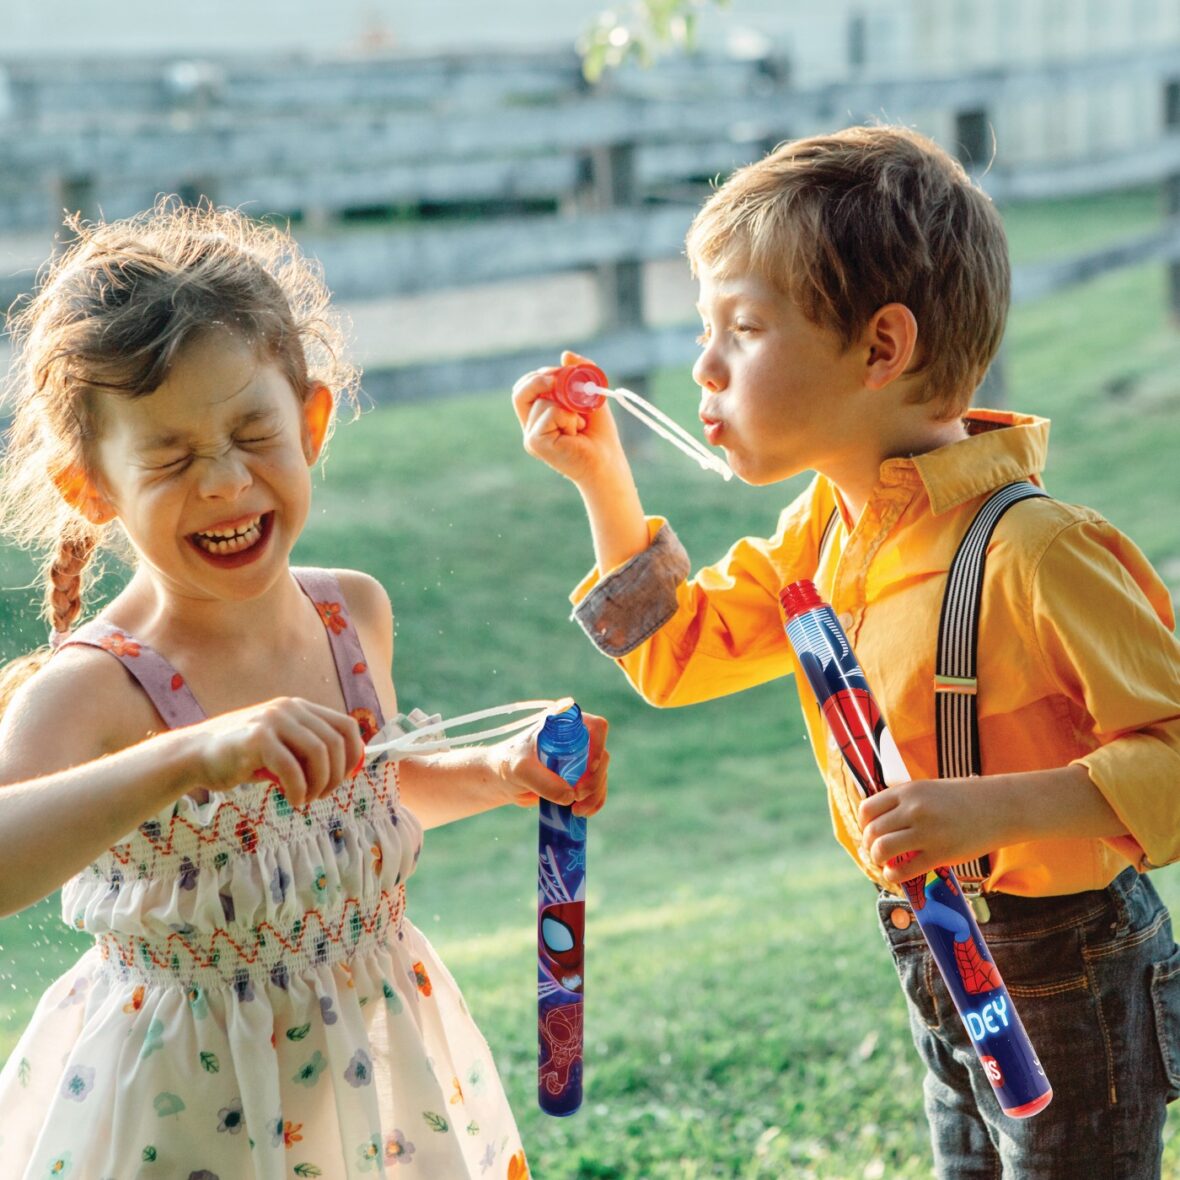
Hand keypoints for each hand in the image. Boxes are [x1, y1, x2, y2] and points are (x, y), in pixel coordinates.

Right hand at [185, 697, 363, 808]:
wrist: (195, 754)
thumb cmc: (241, 756)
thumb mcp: (281, 746)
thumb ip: (306, 751)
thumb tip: (343, 770)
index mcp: (300, 708)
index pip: (347, 726)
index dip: (354, 755)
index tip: (344, 779)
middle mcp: (290, 709)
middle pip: (336, 743)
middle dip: (336, 776)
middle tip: (321, 796)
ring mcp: (273, 721)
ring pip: (318, 754)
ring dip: (319, 784)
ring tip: (306, 799)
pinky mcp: (257, 738)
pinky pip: (292, 768)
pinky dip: (299, 789)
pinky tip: (292, 800)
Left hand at [493, 710, 609, 817]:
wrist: (502, 780)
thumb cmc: (508, 764)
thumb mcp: (521, 770)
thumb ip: (543, 781)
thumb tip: (570, 796)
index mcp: (564, 724)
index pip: (595, 727)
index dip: (599, 745)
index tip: (590, 767)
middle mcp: (577, 738)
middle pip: (602, 755)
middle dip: (594, 779)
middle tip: (577, 795)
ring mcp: (580, 758)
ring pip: (601, 775)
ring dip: (594, 794)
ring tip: (576, 811)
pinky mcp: (579, 777)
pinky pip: (597, 789)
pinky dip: (595, 801)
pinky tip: (584, 812)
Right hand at [512, 351, 629, 486]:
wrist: (607, 463)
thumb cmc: (599, 436)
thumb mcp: (590, 396)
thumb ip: (580, 374)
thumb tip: (565, 354)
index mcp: (538, 417)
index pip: (525, 388)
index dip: (540, 375)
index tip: (562, 373)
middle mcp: (531, 427)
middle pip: (520, 391)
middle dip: (543, 379)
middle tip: (566, 384)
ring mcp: (531, 436)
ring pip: (542, 401)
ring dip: (568, 407)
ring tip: (580, 425)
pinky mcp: (535, 443)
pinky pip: (549, 413)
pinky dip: (568, 417)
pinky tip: (576, 433)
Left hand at [858, 776, 1007, 884]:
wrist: (1001, 807)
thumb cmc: (965, 798)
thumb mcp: (929, 789)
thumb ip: (905, 801)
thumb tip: (880, 818)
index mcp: (908, 791)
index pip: (868, 809)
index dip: (864, 824)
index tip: (869, 832)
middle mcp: (913, 810)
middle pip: (872, 831)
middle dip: (869, 845)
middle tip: (875, 851)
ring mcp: (926, 832)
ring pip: (882, 849)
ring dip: (878, 859)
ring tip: (884, 863)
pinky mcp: (941, 854)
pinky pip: (905, 869)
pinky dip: (894, 875)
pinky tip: (896, 875)